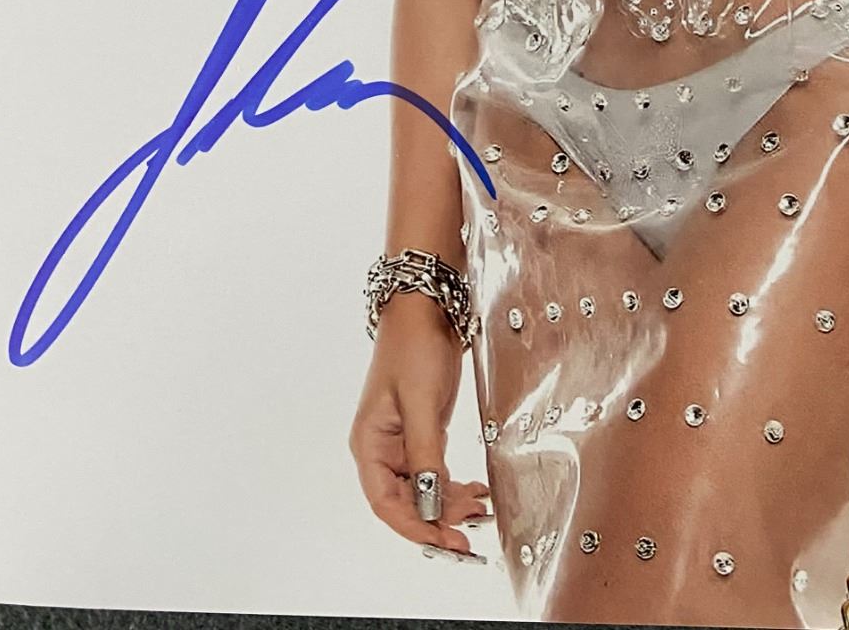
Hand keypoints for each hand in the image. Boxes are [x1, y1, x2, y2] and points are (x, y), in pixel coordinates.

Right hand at [349, 289, 491, 556]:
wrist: (426, 305)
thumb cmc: (413, 345)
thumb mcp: (421, 403)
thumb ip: (425, 455)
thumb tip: (431, 503)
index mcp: (368, 443)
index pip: (386, 504)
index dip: (416, 527)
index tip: (446, 541)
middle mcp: (381, 447)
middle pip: (406, 501)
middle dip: (438, 519)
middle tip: (470, 535)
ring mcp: (402, 439)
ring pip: (424, 488)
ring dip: (450, 504)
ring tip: (480, 511)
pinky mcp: (423, 428)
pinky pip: (435, 470)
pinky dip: (454, 484)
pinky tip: (475, 491)